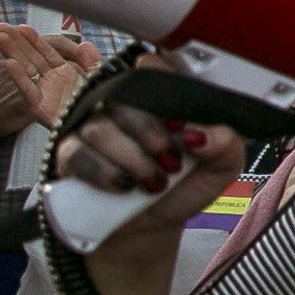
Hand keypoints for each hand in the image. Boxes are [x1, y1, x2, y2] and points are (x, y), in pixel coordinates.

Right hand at [0, 24, 97, 127]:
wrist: (93, 130)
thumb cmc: (94, 106)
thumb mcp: (95, 81)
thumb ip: (92, 62)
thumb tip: (85, 43)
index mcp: (65, 72)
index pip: (47, 50)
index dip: (35, 39)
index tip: (21, 27)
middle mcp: (52, 80)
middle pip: (32, 56)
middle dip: (17, 42)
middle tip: (2, 27)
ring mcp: (45, 92)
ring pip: (26, 68)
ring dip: (13, 52)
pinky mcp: (40, 107)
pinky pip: (28, 89)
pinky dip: (19, 77)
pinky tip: (10, 63)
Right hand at [54, 103, 245, 245]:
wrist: (151, 227)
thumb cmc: (183, 187)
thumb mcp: (220, 168)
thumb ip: (227, 145)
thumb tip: (201, 133)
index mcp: (160, 98)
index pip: (152, 67)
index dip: (163, 86)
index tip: (179, 122)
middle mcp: (122, 106)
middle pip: (123, 97)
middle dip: (151, 132)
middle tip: (171, 162)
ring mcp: (91, 127)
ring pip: (101, 127)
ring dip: (132, 158)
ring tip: (154, 182)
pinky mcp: (67, 154)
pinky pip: (77, 154)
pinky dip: (105, 172)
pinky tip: (124, 186)